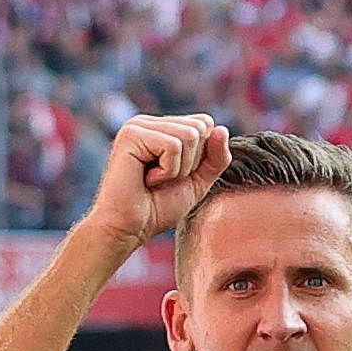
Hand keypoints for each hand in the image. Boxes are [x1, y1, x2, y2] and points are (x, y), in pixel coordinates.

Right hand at [85, 111, 227, 251]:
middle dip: (191, 162)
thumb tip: (222, 129)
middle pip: (200, 127)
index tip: (176, 175)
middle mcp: (149, 122)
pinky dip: (168, 171)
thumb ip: (216, 157)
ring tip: (155, 179)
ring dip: (179, 168)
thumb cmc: (158, 207)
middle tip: (164, 179)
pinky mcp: (131, 134)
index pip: (205, 123)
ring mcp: (138, 125)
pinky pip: (173, 146)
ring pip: (190, 136)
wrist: (129, 228)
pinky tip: (147, 179)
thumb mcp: (198, 181)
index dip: (202, 156)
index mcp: (162, 127)